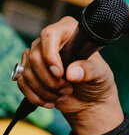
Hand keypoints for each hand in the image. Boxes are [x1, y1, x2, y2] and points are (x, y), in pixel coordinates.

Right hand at [16, 16, 122, 134]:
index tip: (60, 73)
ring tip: (63, 95)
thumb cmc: (97, 82)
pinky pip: (22, 83)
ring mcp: (37, 56)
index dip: (51, 55)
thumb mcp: (101, 75)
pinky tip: (50, 102)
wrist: (90, 101)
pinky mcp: (30, 72)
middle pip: (35, 56)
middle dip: (50, 79)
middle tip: (67, 89)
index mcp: (68, 32)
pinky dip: (36, 96)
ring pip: (27, 72)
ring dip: (45, 90)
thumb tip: (72, 72)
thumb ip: (90, 71)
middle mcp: (50, 41)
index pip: (49, 35)